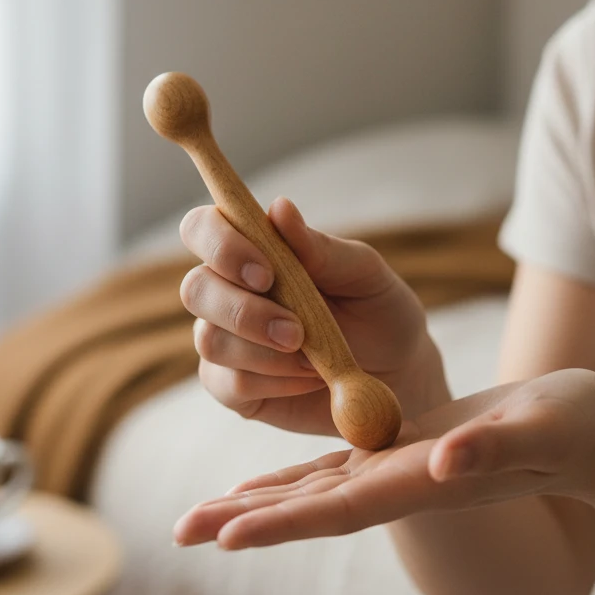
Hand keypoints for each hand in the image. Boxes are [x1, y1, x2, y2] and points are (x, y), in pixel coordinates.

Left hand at [174, 368, 594, 548]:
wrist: (582, 435)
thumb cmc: (572, 426)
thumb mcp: (543, 424)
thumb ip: (496, 444)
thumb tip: (444, 460)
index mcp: (427, 479)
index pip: (344, 505)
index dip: (285, 520)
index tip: (227, 536)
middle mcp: (402, 483)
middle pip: (311, 508)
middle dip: (246, 521)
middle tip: (180, 532)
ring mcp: (397, 471)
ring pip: (312, 492)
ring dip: (254, 506)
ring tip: (197, 518)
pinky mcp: (398, 452)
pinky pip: (331, 470)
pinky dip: (288, 481)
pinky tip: (253, 489)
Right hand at [178, 196, 442, 436]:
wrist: (400, 373)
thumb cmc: (378, 311)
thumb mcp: (363, 274)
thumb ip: (320, 247)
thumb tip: (279, 207)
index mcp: (253, 248)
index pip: (203, 228)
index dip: (220, 244)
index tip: (266, 272)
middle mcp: (228, 290)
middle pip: (194, 288)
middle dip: (242, 311)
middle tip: (297, 331)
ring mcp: (226, 339)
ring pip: (209, 341)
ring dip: (264, 353)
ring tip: (315, 358)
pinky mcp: (234, 387)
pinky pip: (230, 385)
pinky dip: (274, 383)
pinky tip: (308, 378)